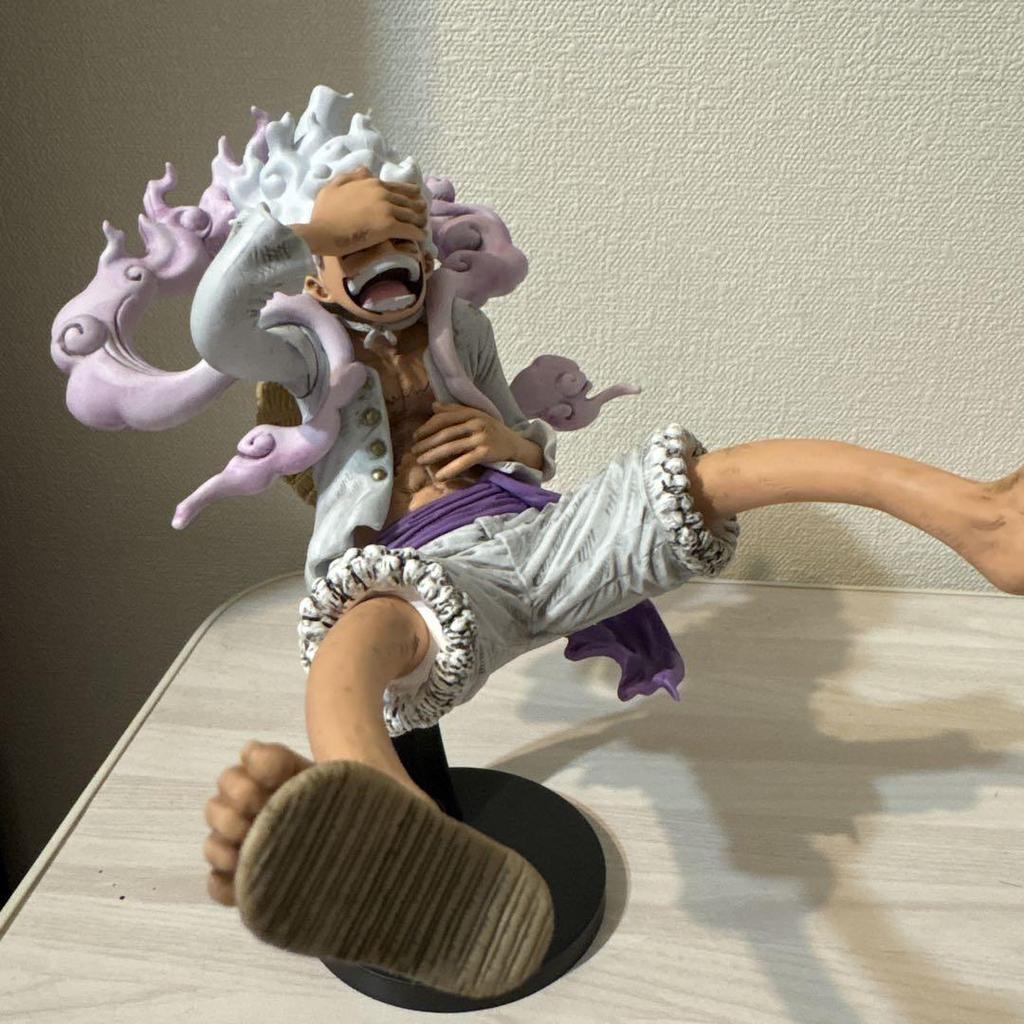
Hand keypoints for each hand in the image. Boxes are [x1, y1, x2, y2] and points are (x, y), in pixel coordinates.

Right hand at [289, 167, 427, 257]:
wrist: (321, 232)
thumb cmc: (323, 212)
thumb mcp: (333, 187)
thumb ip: (350, 177)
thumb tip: (366, 170)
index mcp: (371, 183)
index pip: (397, 187)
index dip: (409, 193)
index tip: (417, 196)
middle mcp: (382, 193)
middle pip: (407, 201)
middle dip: (417, 208)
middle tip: (424, 214)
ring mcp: (387, 209)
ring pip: (412, 215)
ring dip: (419, 222)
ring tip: (423, 227)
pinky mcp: (389, 227)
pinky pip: (410, 230)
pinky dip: (418, 234)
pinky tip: (421, 238)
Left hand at [410, 403, 539, 480]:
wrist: (518, 446)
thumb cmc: (495, 432)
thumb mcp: (478, 417)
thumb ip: (456, 411)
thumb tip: (433, 405)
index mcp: (472, 413)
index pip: (444, 418)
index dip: (428, 427)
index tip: (416, 435)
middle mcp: (476, 423)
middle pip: (445, 433)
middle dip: (427, 442)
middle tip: (413, 450)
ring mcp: (481, 437)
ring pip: (451, 447)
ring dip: (433, 455)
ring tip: (420, 461)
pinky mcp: (486, 452)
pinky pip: (464, 461)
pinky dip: (450, 469)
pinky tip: (439, 476)